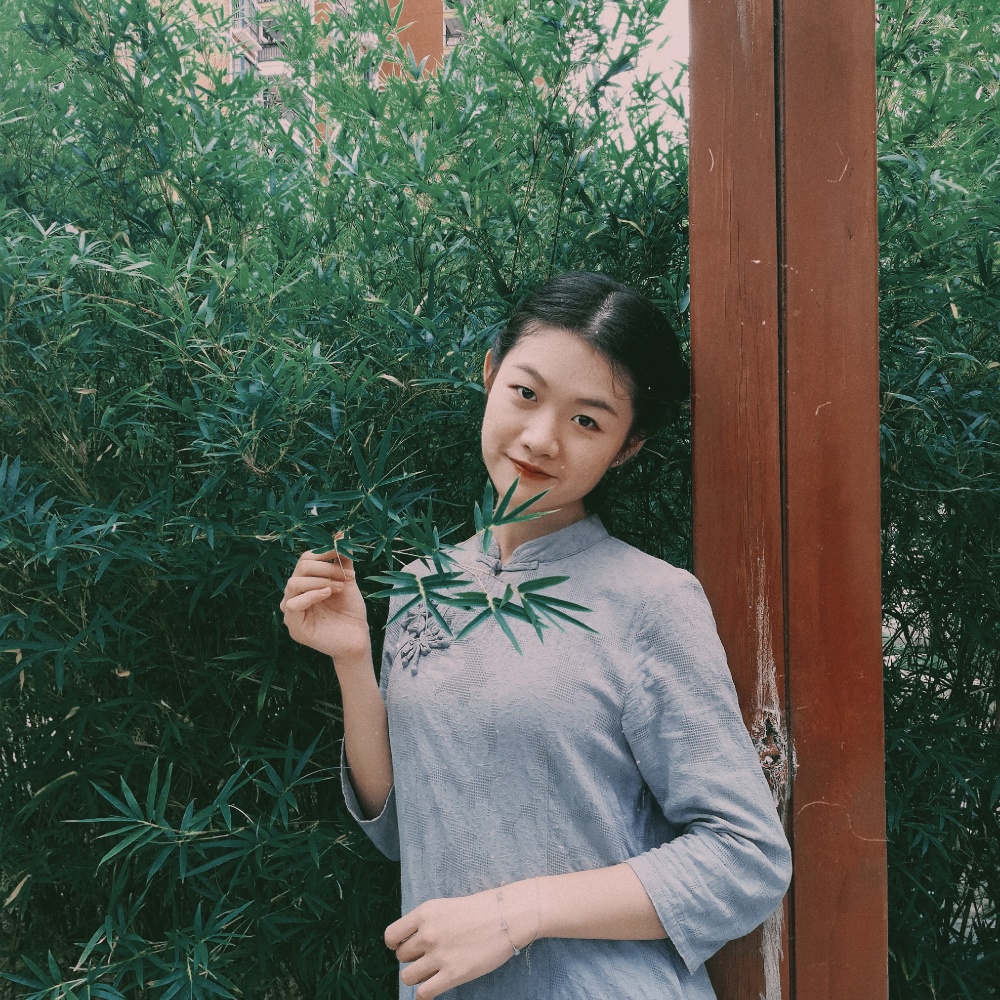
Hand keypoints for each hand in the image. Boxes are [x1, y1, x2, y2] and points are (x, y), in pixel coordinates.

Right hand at [280, 530, 370, 664]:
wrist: (357, 638)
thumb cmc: (350, 610)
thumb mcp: (347, 580)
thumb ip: (342, 559)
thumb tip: (341, 533)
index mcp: (305, 582)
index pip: (306, 559)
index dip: (324, 552)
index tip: (343, 552)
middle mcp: (295, 594)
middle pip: (300, 568)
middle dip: (326, 568)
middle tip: (346, 576)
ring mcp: (291, 610)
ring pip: (293, 583)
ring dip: (320, 580)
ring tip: (339, 587)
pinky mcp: (293, 626)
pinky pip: (292, 604)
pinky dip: (311, 595)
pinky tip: (327, 594)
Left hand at [385, 886, 536, 999]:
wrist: (506, 916)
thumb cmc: (478, 910)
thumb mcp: (444, 907)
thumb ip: (425, 923)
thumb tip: (409, 944)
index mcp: (424, 913)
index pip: (392, 936)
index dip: (396, 944)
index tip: (403, 947)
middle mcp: (428, 934)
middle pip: (402, 957)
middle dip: (413, 958)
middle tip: (429, 956)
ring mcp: (439, 955)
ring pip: (408, 976)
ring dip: (417, 976)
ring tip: (431, 972)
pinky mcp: (453, 974)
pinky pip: (424, 993)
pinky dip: (424, 995)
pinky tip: (432, 989)